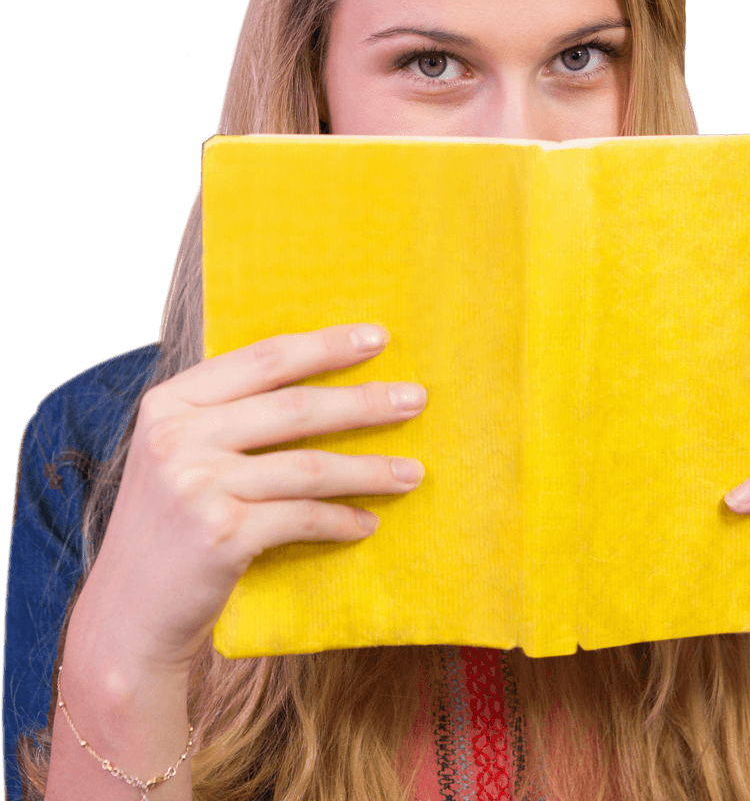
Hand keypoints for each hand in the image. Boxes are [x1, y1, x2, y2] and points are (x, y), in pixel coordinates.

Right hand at [65, 323, 427, 678]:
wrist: (128, 616)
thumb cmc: (169, 527)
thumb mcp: (179, 455)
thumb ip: (227, 415)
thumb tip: (322, 379)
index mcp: (170, 403)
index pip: (263, 359)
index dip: (326, 345)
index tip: (378, 338)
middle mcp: (178, 436)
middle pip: (294, 407)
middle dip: (364, 402)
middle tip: (415, 398)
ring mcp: (197, 485)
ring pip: (309, 466)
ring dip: (370, 469)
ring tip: (413, 472)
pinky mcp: (221, 535)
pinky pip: (303, 518)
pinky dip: (342, 520)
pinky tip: (368, 522)